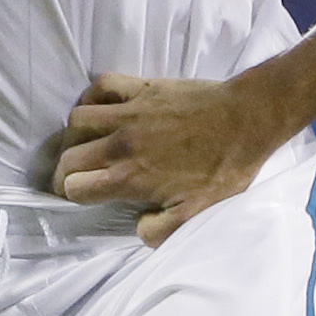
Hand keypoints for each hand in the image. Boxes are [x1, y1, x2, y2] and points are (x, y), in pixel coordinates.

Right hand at [53, 71, 278, 245]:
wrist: (249, 120)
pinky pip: (101, 86)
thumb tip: (137, 227)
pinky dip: (93, 96)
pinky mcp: (142, 88)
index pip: (75, 187)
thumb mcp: (198, 214)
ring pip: (77, 120)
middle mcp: (122, 144)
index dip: (72, 195)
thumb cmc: (227, 168)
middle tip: (75, 176)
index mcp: (131, 177)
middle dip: (66, 171)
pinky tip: (101, 109)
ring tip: (84, 144)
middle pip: (69, 157)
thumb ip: (161, 230)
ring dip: (74, 136)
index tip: (79, 195)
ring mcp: (129, 112)